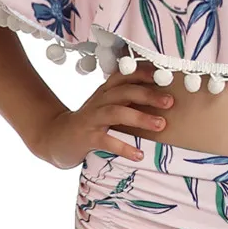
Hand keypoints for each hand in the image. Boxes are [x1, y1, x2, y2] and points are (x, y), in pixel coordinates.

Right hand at [32, 67, 174, 169]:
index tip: (165, 76)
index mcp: (106, 91)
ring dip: (140, 117)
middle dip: (148, 95)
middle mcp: (100, 100)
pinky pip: (106, 140)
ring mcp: (92, 118)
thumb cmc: (91, 122)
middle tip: (170, 101)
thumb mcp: (106, 105)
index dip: (144, 74)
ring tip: (161, 125)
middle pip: (124, 91)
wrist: (57, 137)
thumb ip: (127, 100)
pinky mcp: (86, 137)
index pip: (125, 76)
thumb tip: (161, 97)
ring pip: (116, 112)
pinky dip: (124, 147)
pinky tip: (139, 154)